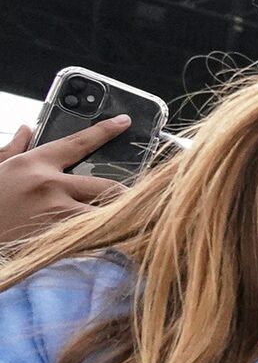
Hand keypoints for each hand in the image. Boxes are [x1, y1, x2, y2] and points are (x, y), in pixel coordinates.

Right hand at [0, 117, 126, 242]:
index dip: (105, 131)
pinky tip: (117, 240)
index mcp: (34, 164)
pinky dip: (108, 238)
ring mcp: (57, 213)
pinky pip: (97, 237)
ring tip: (132, 221)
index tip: (125, 122)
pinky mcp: (61, 240)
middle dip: (124, 193)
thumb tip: (25, 129)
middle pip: (106, 185)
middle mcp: (50, 185)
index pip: (78, 142)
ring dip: (120, 218)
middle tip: (138, 198)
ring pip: (107, 213)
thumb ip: (13, 149)